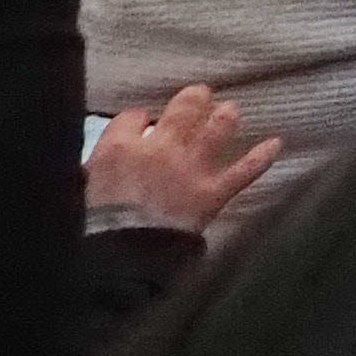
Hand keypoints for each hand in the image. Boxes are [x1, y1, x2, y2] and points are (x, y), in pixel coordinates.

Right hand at [86, 84, 279, 234]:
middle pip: (184, 107)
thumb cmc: (90, 226)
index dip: (138, 120)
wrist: (117, 257)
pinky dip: (261, 157)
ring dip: (225, 117)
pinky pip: (244, 171)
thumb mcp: (79, 189)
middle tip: (198, 98)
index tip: (140, 126)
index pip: (134, 116)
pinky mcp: (212, 192)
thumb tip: (101, 163)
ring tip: (228, 112)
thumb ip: (94, 169)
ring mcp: (191, 168)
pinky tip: (276, 144)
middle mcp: (161, 147)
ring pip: (218, 128)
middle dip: (193, 99)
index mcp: (121, 146)